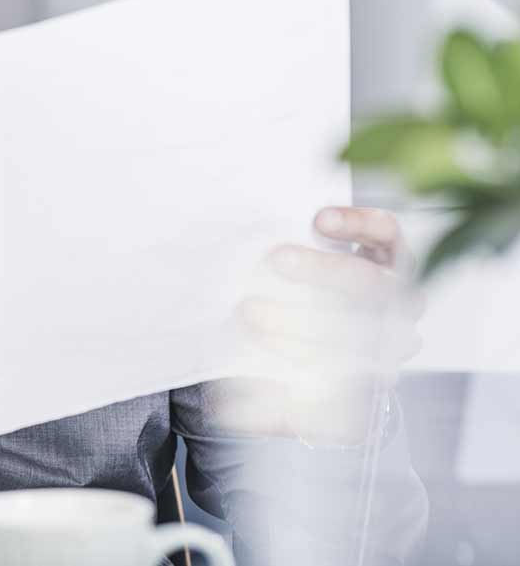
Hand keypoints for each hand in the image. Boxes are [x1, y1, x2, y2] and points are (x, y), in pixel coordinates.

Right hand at [225, 207, 424, 444]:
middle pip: (360, 332)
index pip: (341, 373)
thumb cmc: (301, 351)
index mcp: (367, 374)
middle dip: (301, 323)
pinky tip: (319, 221)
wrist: (322, 304)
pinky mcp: (392, 248)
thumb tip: (236, 412)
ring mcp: (397, 290)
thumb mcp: (284, 392)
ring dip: (326, 272)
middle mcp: (391, 335)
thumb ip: (265, 408)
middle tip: (250, 309)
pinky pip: (387, 235)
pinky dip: (357, 226)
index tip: (250, 340)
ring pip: (376, 284)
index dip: (295, 357)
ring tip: (279, 259)